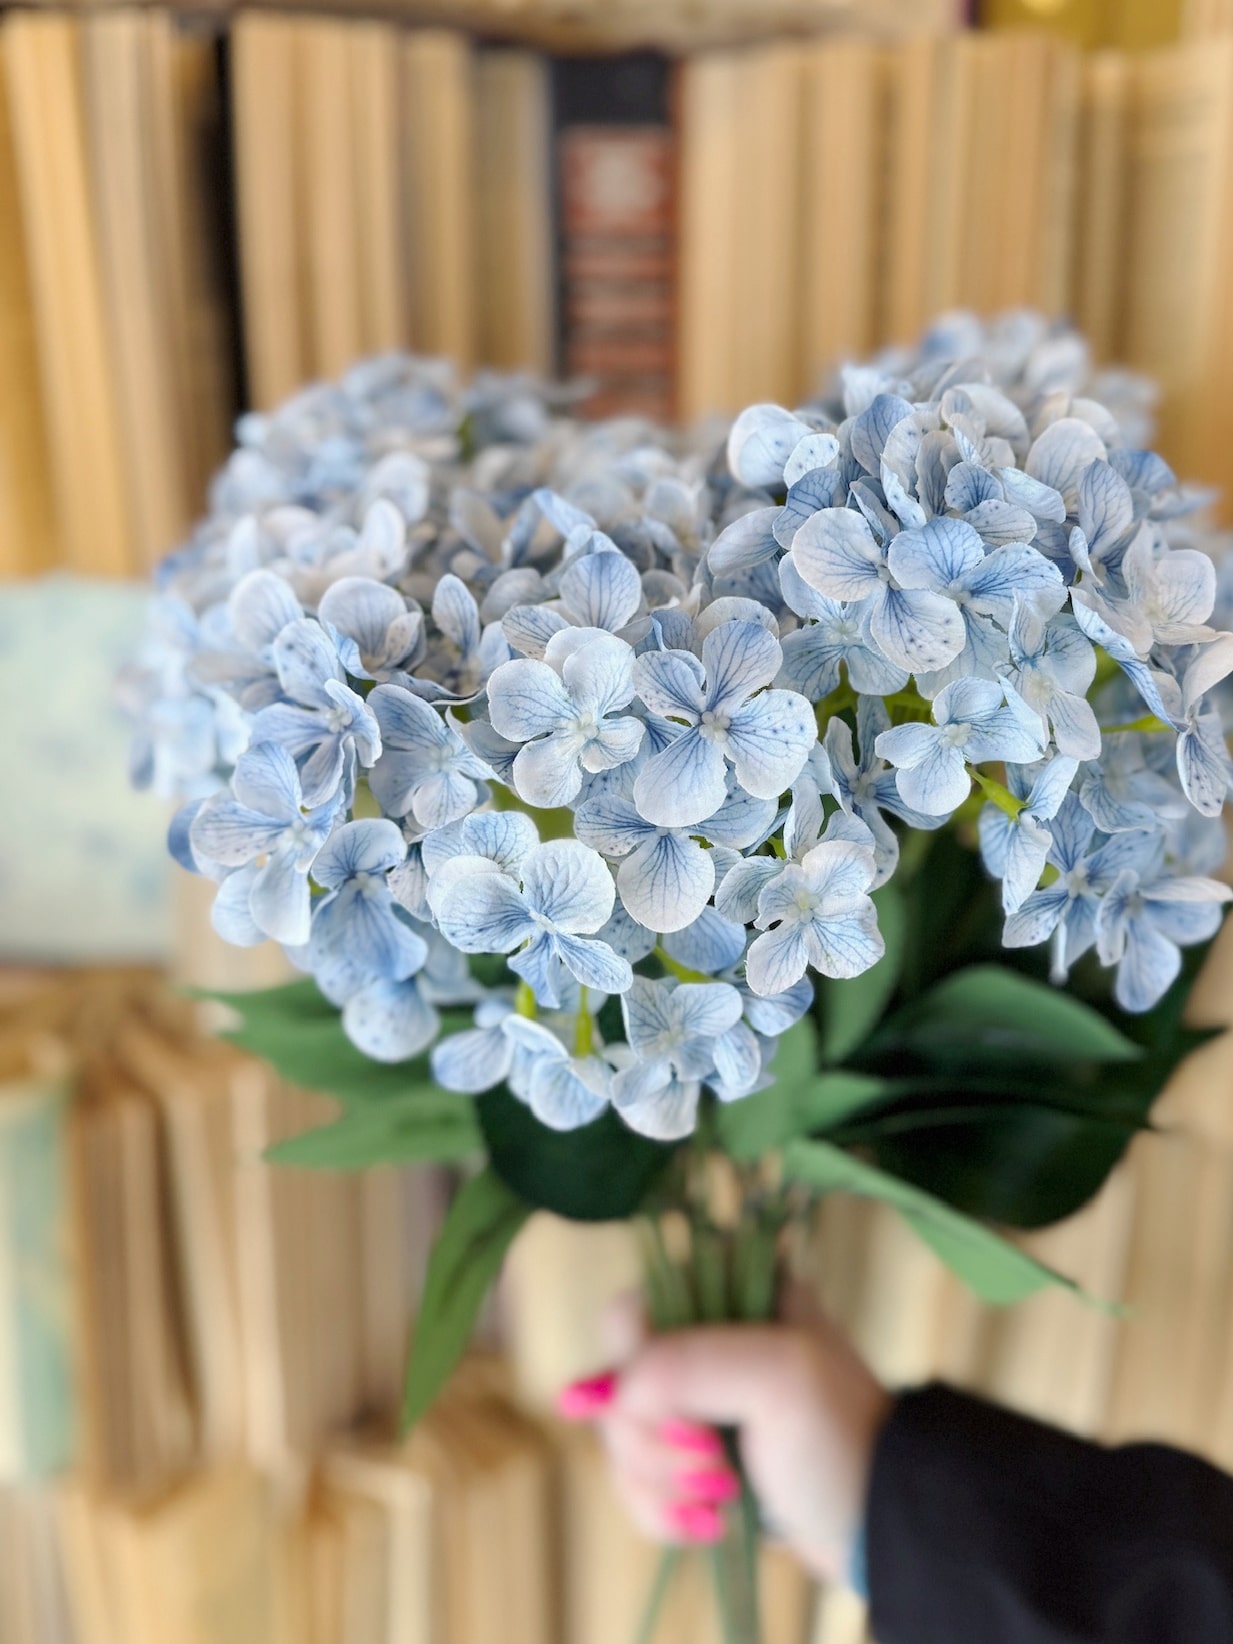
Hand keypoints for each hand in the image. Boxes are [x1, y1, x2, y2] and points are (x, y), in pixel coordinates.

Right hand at [557, 1288, 891, 1585]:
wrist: (880, 1529)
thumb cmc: (843, 1441)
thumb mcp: (778, 1379)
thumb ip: (686, 1364)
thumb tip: (603, 1393)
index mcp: (726, 1291)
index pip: (629, 1317)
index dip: (640, 1376)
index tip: (695, 1424)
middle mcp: (703, 1338)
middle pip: (617, 1385)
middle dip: (654, 1442)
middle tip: (714, 1465)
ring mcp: (695, 1400)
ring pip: (620, 1439)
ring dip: (660, 1483)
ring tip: (723, 1500)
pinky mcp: (691, 1458)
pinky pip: (636, 1482)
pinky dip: (661, 1512)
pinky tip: (710, 1525)